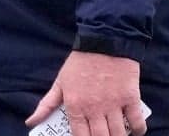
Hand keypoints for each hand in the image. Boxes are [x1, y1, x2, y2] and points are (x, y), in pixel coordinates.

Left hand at [26, 51, 145, 135]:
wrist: (103, 42)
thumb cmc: (79, 63)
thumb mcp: (60, 83)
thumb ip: (46, 105)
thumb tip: (30, 122)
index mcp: (75, 105)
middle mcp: (94, 108)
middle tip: (100, 135)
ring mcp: (114, 105)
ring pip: (119, 135)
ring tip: (114, 134)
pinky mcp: (131, 98)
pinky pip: (138, 123)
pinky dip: (138, 131)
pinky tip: (133, 130)